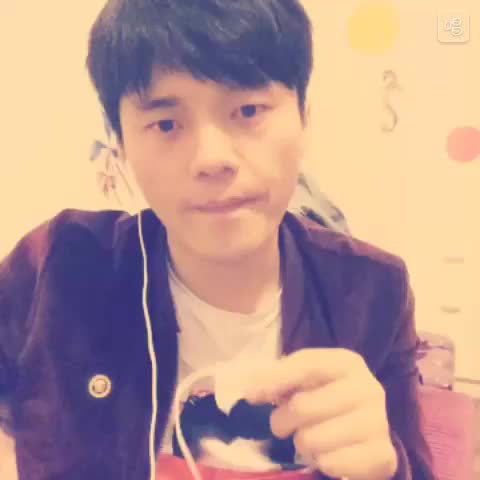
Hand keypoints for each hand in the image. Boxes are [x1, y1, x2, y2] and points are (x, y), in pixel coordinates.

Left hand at [244, 349, 397, 479]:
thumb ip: (278, 377)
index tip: (251, 395)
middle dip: (282, 420)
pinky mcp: (383, 456)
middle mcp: (369, 388)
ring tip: (309, 437)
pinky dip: (322, 463)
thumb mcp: (305, 378)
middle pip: (303, 406)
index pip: (307, 364)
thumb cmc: (325, 395)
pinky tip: (328, 453)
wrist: (365, 427)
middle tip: (283, 424)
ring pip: (312, 440)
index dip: (275, 379)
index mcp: (348, 362)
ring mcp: (379, 422)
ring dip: (301, 443)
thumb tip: (251, 390)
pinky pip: (331, 464)